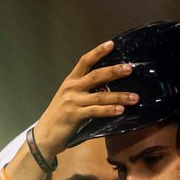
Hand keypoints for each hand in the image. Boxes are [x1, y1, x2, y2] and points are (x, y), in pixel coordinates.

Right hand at [31, 41, 137, 160]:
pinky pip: (96, 111)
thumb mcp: (68, 98)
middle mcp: (72, 88)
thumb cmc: (59, 117)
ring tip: (135, 97)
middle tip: (130, 69)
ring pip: (100, 96)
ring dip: (119, 96)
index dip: (98, 52)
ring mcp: (73, 102)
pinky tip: (121, 110)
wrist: (44, 135)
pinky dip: (109, 110)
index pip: (84, 61)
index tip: (112, 44)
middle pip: (96, 75)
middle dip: (114, 71)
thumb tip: (107, 88)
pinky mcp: (75, 115)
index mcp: (70, 81)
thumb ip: (83, 91)